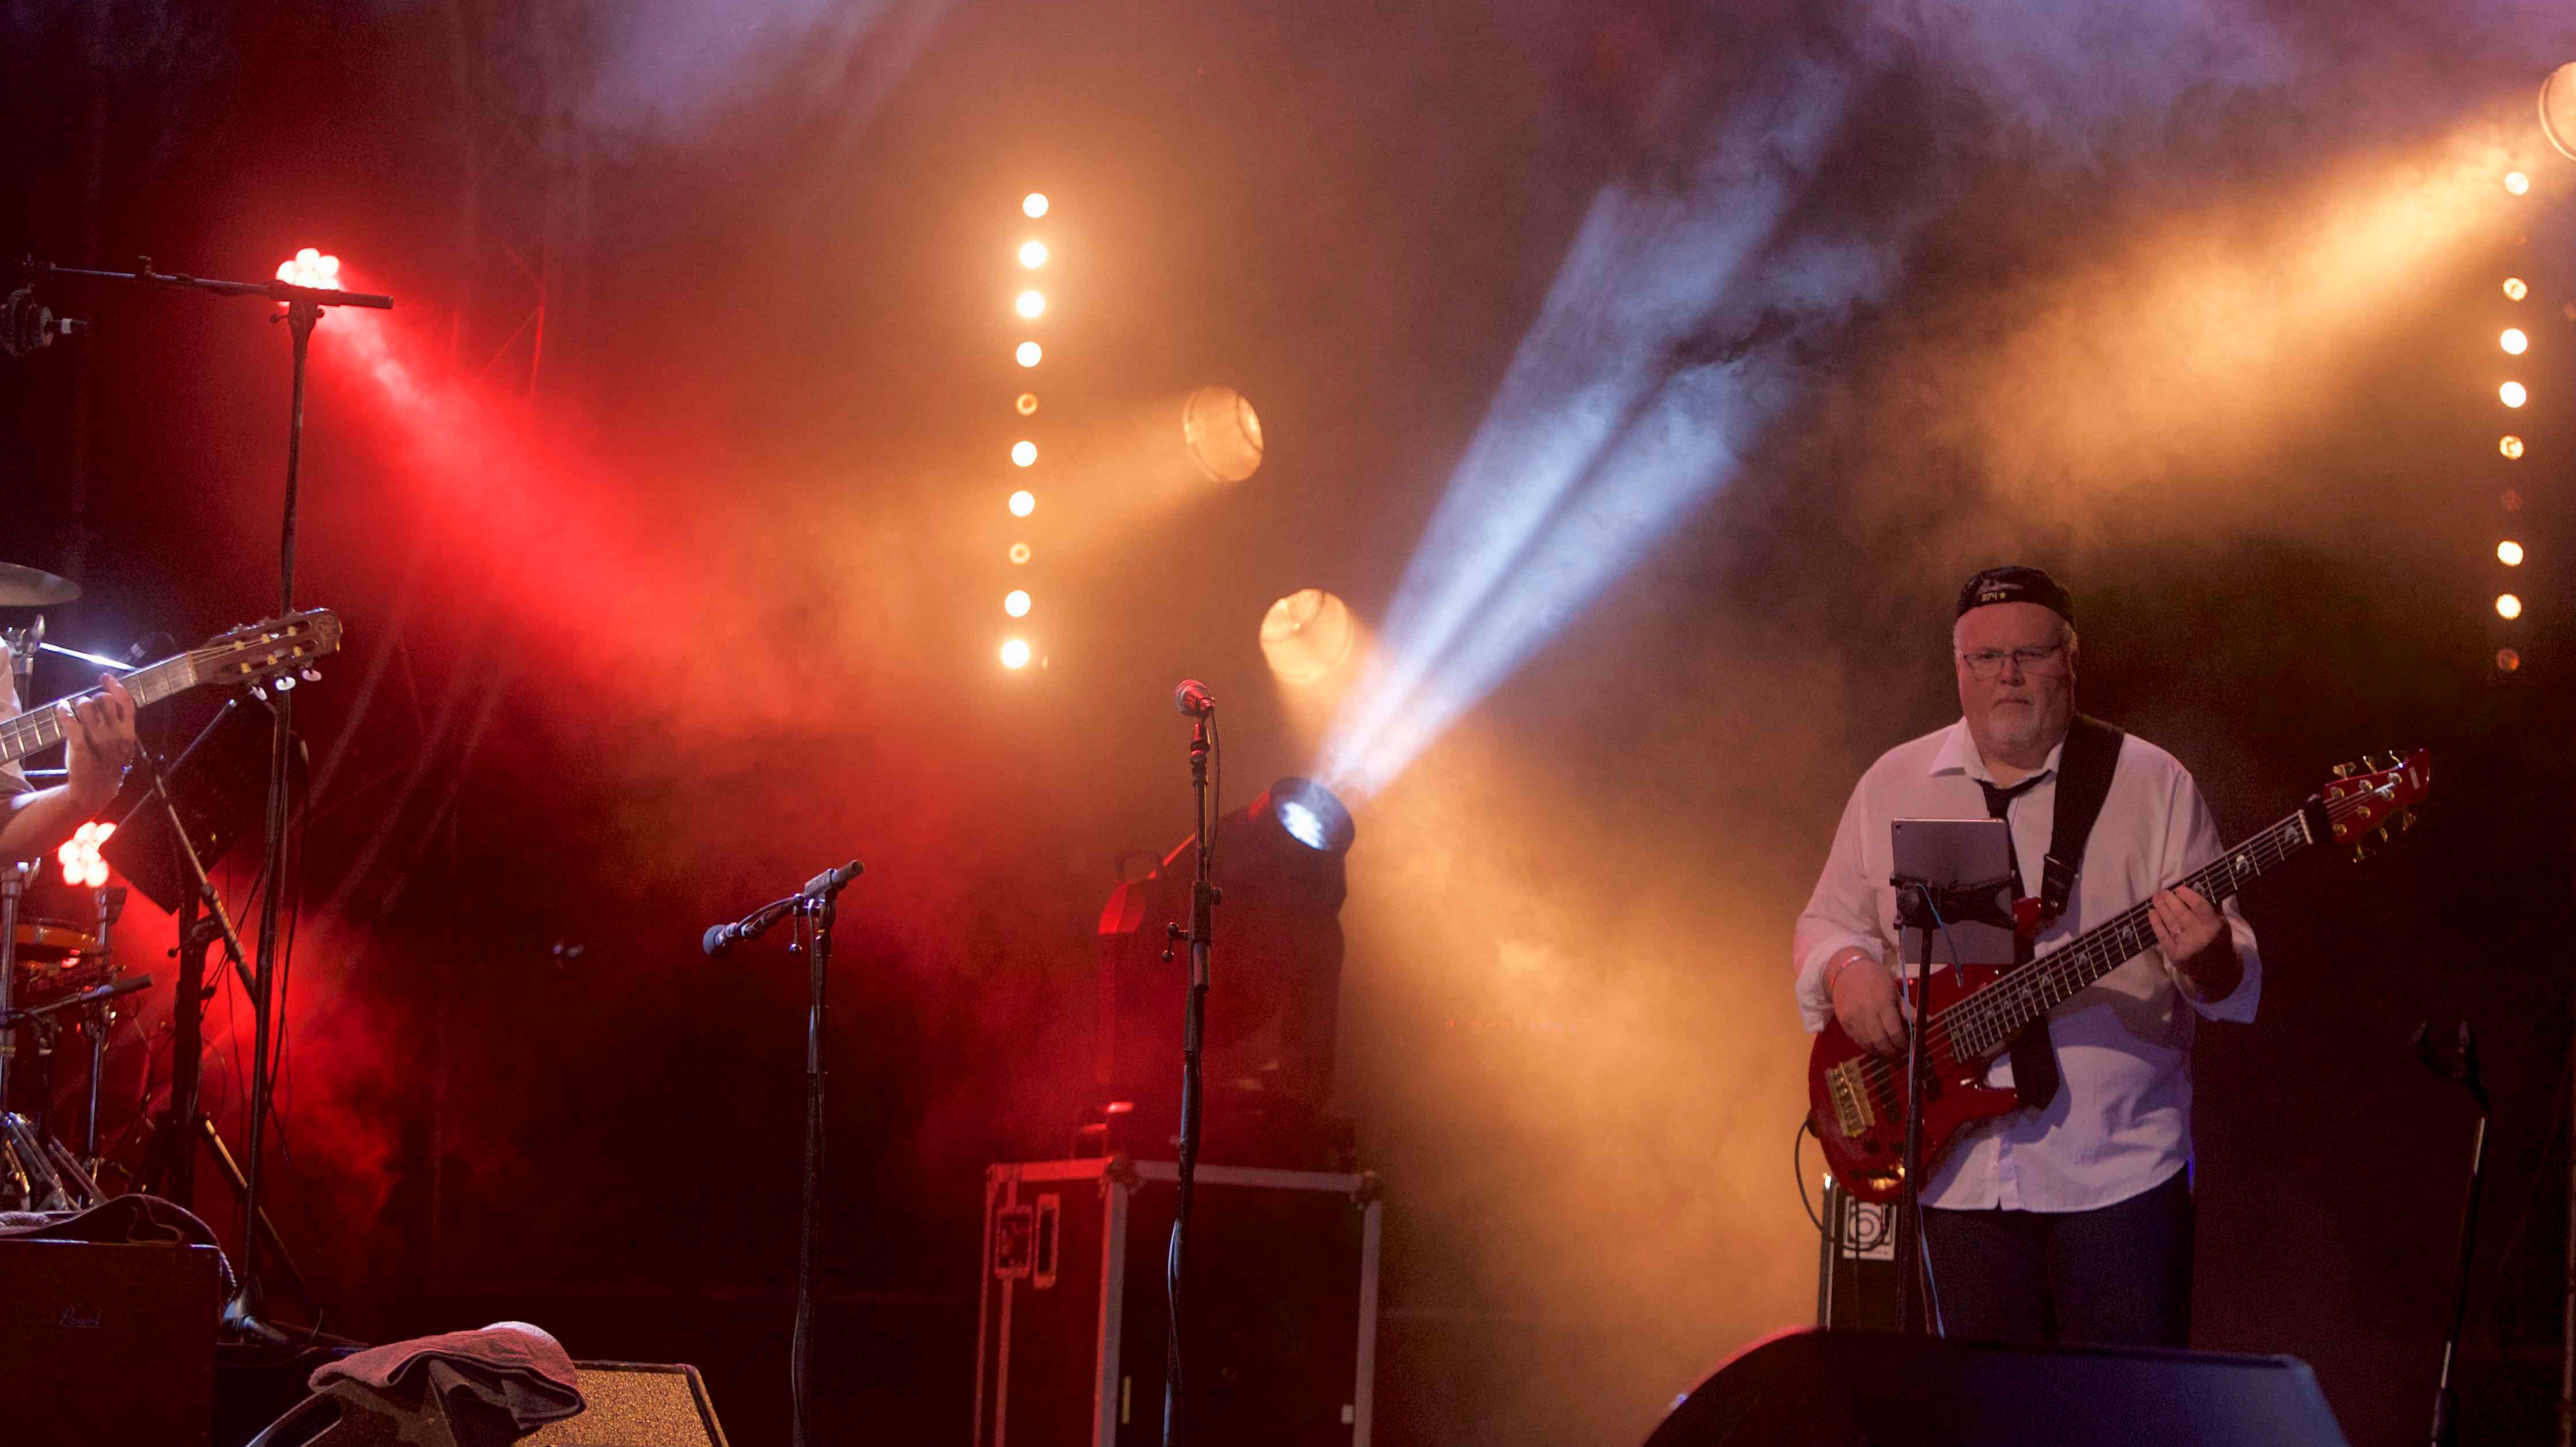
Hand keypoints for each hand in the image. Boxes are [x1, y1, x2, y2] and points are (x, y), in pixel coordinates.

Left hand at [60, 672, 138, 810]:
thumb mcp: (124, 745)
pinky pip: (70, 721)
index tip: (104, 677)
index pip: (125, 702)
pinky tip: (62, 708)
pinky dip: (63, 711)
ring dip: (79, 704)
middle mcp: (115, 734)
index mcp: (128, 732)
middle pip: (104, 700)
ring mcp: (97, 741)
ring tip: (76, 710)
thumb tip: (110, 699)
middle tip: (88, 705)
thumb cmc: (110, 765)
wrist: (97, 789)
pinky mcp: (79, 747)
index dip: (115, 685)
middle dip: (94, 698)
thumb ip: (121, 725)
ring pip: (86, 706)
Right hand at [1829, 951, 1908, 1056]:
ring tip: (1887, 1051)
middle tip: (1898, 1053)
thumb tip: (1928, 1022)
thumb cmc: (1876, 980)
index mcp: (1883, 1003)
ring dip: (1880, 1051)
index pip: (1894, 1031)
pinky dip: (1867, 1046)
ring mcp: (1853, 1018)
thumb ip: (1909, 1011)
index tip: (1906, 1047)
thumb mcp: (1895, 992)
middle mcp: (1866, 1012)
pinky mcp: (1844, 1022)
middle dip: (1891, 1051)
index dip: (1902, 1043)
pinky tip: (1875, 1045)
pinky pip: (1857, 1041)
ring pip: (1868, 1044)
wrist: (1847, 971)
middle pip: (1881, 1041)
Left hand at [2146, 886, 2223, 964]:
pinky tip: (2151, 912)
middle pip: (2181, 913)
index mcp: (2215, 926)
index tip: (2178, 888)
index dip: (2186, 894)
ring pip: (2170, 922)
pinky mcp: (2175, 955)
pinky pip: (2162, 935)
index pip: (2199, 905)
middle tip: (2163, 892)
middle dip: (2169, 900)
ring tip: (2155, 898)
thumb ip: (2212, 906)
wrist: (2216, 970)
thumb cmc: (2218, 940)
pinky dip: (2155, 922)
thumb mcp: (2222, 923)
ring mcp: (2187, 946)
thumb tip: (2199, 886)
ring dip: (2160, 908)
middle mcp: (2201, 936)